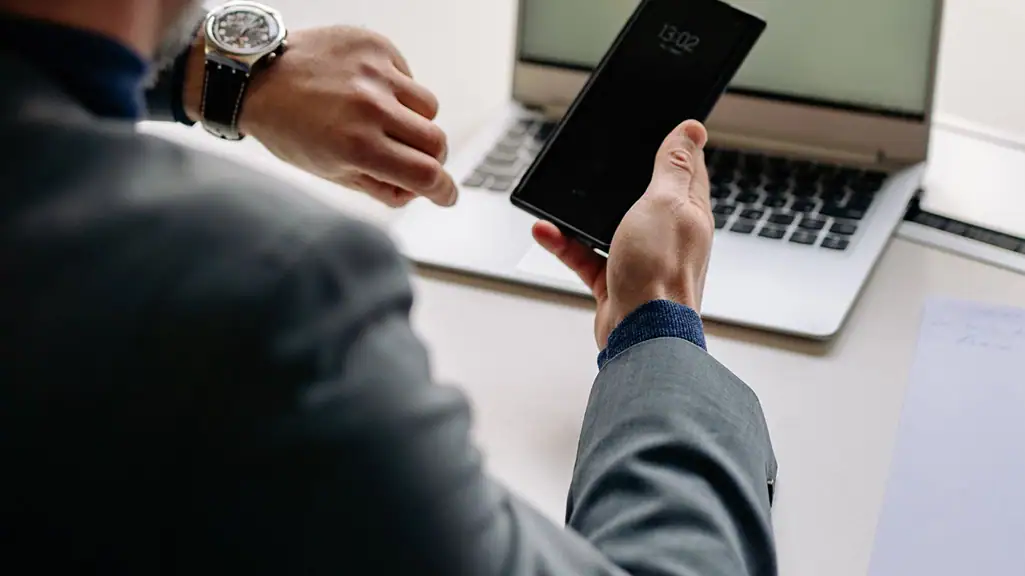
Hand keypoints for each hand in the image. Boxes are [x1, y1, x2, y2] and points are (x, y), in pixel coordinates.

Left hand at [184, 26, 456, 207]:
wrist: (256, 76)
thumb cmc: (289, 129)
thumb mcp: (331, 171)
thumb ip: (380, 187)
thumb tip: (418, 192)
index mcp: (358, 147)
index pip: (427, 175)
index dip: (444, 191)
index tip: (447, 195)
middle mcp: (371, 109)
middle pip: (437, 142)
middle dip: (431, 157)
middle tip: (415, 158)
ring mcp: (375, 73)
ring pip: (428, 107)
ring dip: (415, 120)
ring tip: (383, 118)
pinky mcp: (376, 46)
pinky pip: (408, 76)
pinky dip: (396, 89)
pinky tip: (367, 90)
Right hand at [532, 120, 713, 346]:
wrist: (642, 334)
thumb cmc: (660, 271)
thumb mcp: (665, 203)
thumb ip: (674, 167)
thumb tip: (693, 129)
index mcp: (690, 213)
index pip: (687, 170)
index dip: (675, 146)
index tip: (658, 127)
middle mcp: (670, 235)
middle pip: (646, 196)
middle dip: (624, 179)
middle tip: (604, 159)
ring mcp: (643, 259)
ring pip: (609, 225)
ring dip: (583, 214)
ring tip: (560, 198)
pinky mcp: (616, 281)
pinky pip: (585, 255)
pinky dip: (564, 243)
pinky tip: (545, 231)